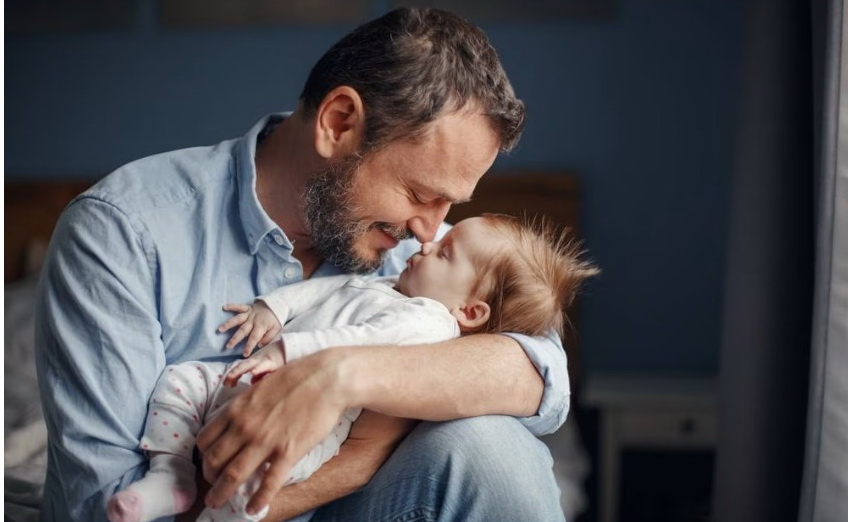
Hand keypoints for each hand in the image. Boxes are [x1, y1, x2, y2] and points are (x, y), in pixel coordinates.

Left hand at [195, 348, 352, 515]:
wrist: (327, 379)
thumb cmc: (296, 377)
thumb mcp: (260, 386)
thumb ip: (245, 405)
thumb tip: (238, 417)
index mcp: (236, 409)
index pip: (205, 439)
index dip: (203, 455)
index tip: (209, 463)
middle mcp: (244, 427)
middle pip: (213, 460)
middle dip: (208, 478)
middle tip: (211, 486)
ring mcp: (265, 441)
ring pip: (232, 475)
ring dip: (221, 494)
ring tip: (217, 503)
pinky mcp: (287, 452)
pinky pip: (268, 483)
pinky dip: (258, 500)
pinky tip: (253, 510)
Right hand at [218, 301, 281, 355]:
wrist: (277, 305)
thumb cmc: (276, 319)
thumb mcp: (277, 329)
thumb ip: (269, 337)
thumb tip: (260, 345)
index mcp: (261, 326)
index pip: (254, 338)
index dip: (249, 346)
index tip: (244, 354)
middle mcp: (254, 320)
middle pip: (243, 330)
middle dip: (235, 339)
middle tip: (228, 346)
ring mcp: (250, 313)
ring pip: (238, 319)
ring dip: (228, 324)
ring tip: (220, 329)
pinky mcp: (247, 308)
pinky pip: (239, 306)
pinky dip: (231, 306)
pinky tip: (223, 307)